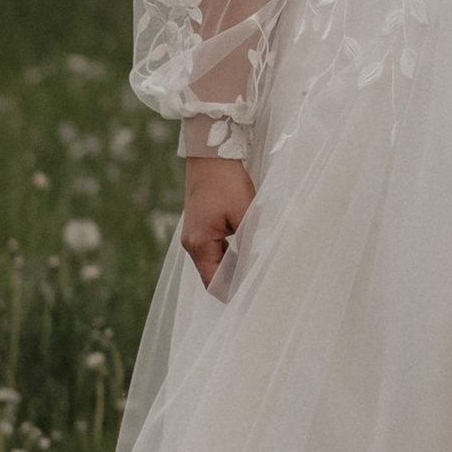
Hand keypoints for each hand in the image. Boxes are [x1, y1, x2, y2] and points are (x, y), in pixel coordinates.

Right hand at [179, 151, 254, 287]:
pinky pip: (213, 249)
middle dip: (234, 282)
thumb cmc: (226, 183)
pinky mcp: (199, 225)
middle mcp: (192, 243)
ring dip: (233, 267)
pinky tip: (247, 253)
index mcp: (199, 244)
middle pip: (212, 274)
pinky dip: (228, 255)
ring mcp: (194, 234)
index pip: (213, 282)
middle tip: (259, 286)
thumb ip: (250, 241)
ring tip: (256, 271)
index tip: (251, 298)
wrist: (211, 154)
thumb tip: (258, 264)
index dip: (232, 293)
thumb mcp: (245, 213)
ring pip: (214, 261)